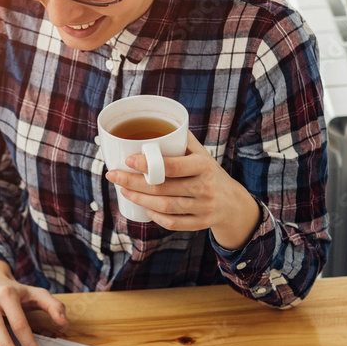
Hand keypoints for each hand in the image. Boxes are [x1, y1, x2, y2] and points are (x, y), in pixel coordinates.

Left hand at [105, 131, 260, 249]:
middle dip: (133, 183)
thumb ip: (181, 140)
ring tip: (123, 189)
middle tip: (113, 175)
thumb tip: (155, 121)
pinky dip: (154, 216)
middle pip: (162, 188)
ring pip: (164, 207)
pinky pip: (172, 223)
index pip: (172, 166)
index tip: (128, 160)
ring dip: (139, 199)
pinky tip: (142, 207)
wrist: (233, 203)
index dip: (148, 165)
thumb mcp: (202, 153)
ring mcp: (202, 208)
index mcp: (203, 166)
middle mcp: (204, 188)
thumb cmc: (209, 173)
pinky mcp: (199, 224)